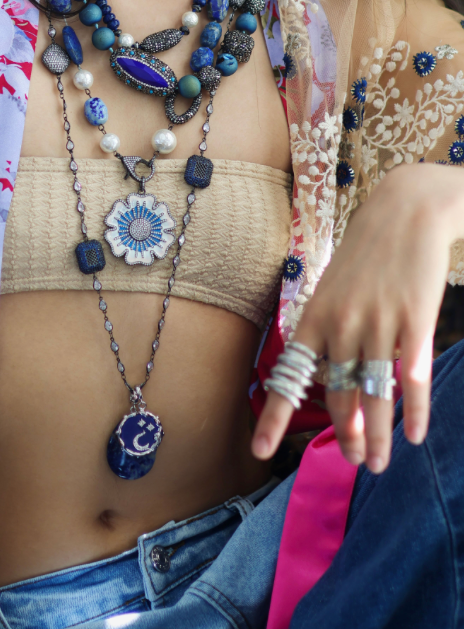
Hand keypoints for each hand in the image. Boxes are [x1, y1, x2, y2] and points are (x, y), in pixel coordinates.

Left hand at [251, 163, 463, 471]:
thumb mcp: (335, 287)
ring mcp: (379, 323)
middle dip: (344, 434)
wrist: (405, 211)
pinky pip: (412, 377)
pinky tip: (414, 433)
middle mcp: (342, 324)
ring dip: (375, 435)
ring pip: (374, 395)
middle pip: (339, 395)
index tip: (258, 449)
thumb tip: (336, 380)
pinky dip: (413, 410)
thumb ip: (332, 332)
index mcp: (316, 316)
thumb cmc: (368, 252)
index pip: (291, 375)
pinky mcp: (415, 321)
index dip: (274, 415)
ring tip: (376, 463)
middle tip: (352, 461)